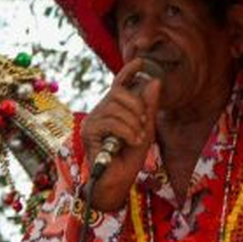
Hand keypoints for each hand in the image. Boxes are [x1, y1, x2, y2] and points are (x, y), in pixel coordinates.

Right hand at [80, 58, 160, 210]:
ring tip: (137, 138)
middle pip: (118, 92)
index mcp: (114, 109)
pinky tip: (130, 142)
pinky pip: (110, 121)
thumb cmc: (130, 156)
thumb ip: (149, 107)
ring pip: (115, 107)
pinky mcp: (88, 131)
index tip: (141, 61)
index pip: (119, 84)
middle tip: (143, 124)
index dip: (128, 71)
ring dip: (132, 123)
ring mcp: (92, 120)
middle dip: (136, 106)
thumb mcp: (145, 129)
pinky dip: (125, 131)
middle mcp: (100, 111)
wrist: (119, 180)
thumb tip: (154, 81)